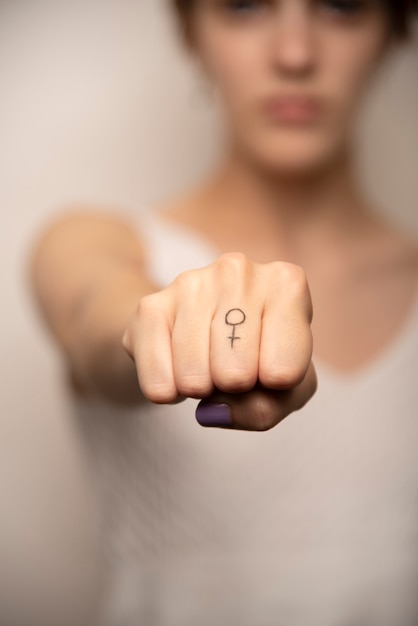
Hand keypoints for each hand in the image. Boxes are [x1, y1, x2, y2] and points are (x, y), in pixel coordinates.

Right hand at [122, 253, 315, 430]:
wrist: (205, 330)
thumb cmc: (261, 355)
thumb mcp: (288, 389)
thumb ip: (268, 408)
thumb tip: (215, 408)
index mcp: (286, 283)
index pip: (285, 371)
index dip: (276, 387)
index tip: (271, 365)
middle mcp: (238, 272)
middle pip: (237, 376)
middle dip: (235, 388)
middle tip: (234, 366)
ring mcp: (190, 283)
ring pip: (194, 379)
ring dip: (201, 389)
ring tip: (209, 363)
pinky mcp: (150, 306)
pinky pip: (158, 382)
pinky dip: (168, 392)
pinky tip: (178, 367)